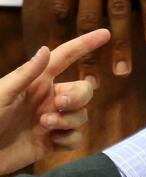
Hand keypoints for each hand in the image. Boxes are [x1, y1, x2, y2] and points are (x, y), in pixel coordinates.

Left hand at [0, 29, 108, 174]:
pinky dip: (68, 139)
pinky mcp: (52, 142)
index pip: (65, 58)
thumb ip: (25, 74)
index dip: (85, 44)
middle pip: (84, 90)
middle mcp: (48, 99)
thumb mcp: (2, 94)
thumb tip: (46, 49)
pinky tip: (52, 142)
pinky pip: (76, 138)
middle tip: (61, 103)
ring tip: (45, 125)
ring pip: (81, 115)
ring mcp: (52, 120)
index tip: (106, 33)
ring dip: (69, 120)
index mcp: (36, 82)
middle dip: (79, 96)